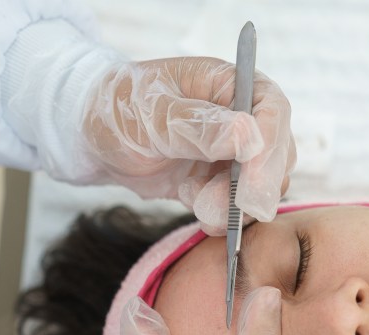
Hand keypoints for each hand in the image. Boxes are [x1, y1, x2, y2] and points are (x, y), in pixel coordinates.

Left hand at [80, 57, 295, 232]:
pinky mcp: (221, 181)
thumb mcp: (151, 115)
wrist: (92, 137)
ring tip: (195, 203)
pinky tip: (191, 205)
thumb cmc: (118, 109)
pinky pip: (239, 206)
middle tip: (229, 211)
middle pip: (276, 154)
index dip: (269, 149)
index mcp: (229, 84)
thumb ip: (198, 127)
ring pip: (261, 186)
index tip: (253, 186)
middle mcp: (241, 116)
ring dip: (235, 205)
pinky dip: (223, 216)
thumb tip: (249, 135)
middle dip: (255, 187)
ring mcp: (234, 151)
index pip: (272, 111)